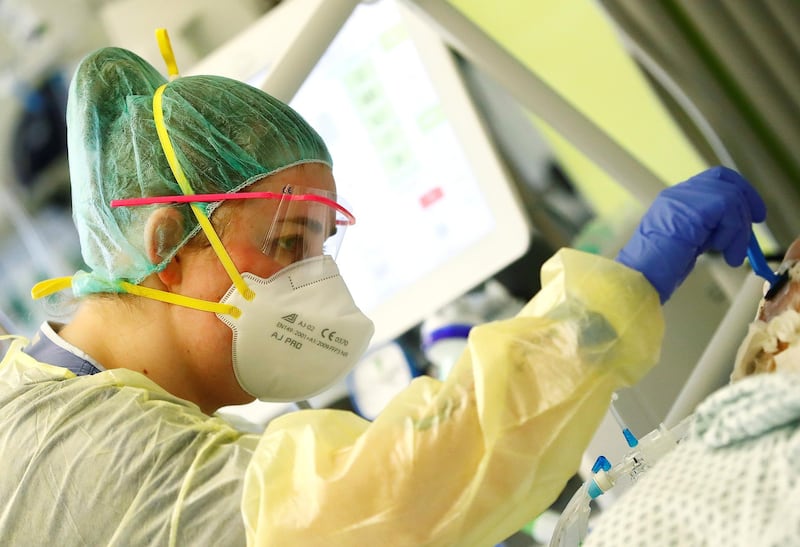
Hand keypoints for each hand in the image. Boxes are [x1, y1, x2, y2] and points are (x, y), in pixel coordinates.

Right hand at [616, 166, 765, 302]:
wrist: (639, 279)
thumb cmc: (658, 271)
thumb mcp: (688, 242)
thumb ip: (708, 228)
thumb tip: (737, 227)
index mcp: (674, 200)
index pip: (714, 179)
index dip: (739, 191)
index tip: (753, 214)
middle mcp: (677, 194)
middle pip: (724, 179)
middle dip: (746, 201)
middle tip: (755, 226)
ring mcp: (682, 200)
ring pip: (730, 196)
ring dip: (739, 229)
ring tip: (731, 255)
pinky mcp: (690, 212)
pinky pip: (727, 210)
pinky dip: (735, 234)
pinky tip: (726, 255)